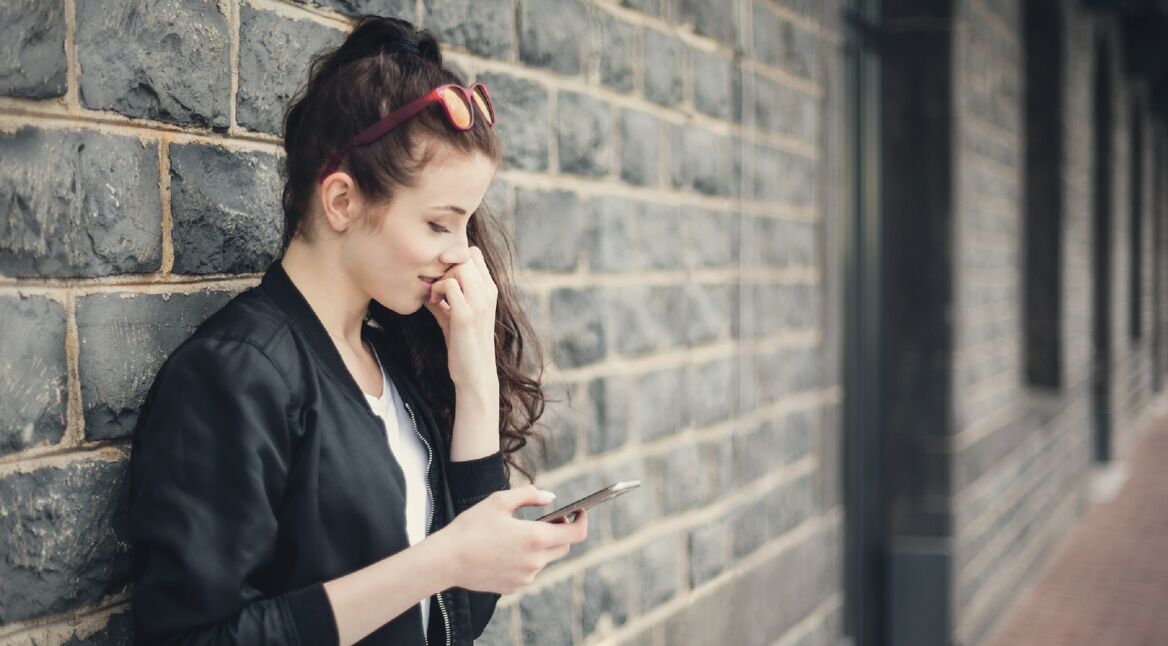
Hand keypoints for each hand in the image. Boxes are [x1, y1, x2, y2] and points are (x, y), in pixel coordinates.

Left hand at [424, 246, 498, 391]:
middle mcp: (488, 293)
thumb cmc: (464, 344)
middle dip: (445, 266)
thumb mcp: (455, 315)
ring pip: (458, 266)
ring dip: (441, 277)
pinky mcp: (466, 315)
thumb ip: (444, 297)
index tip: (442, 276)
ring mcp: (479, 303)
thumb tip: (423, 283)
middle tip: (436, 286)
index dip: (454, 258)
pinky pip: (449, 284)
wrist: (475, 374)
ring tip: (435, 296)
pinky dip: (436, 290)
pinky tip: (434, 303)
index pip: (473, 254)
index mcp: (489, 290)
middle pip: (465, 255)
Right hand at [432, 484, 588, 593]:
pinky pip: (529, 571)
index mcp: (535, 538)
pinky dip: (526, 560)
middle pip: (564, 547)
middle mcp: (535, 561)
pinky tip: (506, 550)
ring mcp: (525, 577)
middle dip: (561, 531)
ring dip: (541, 546)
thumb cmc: (471, 527)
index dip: (582, 521)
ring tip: (520, 533)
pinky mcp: (514, 587)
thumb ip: (530, 495)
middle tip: (551, 518)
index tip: (580, 512)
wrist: (446, 560)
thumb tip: (551, 497)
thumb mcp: (498, 501)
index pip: (575, 534)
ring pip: (545, 559)